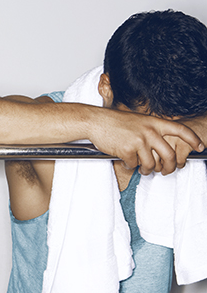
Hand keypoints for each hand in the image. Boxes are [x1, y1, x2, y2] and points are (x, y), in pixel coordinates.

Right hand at [89, 109, 204, 175]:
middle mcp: (150, 131)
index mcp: (154, 122)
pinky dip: (129, 166)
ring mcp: (139, 141)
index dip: (193, 139)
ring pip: (151, 164)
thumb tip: (161, 148)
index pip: (181, 130)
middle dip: (170, 168)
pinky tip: (124, 160)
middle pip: (169, 155)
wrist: (95, 121)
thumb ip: (151, 130)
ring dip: (146, 170)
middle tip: (166, 171)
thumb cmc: (114, 122)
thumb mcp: (138, 121)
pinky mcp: (127, 151)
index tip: (200, 147)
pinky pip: (134, 165)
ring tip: (141, 168)